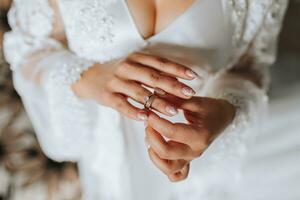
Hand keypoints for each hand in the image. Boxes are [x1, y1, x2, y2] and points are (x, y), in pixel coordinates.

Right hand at [72, 52, 197, 120]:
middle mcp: (127, 68)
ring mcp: (116, 82)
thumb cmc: (119, 73)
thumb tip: (178, 80)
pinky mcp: (107, 96)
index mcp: (136, 58)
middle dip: (173, 86)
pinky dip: (134, 112)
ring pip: (140, 93)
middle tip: (190, 94)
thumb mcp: (135, 66)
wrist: (89, 77)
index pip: (160, 63)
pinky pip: (122, 105)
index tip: (194, 77)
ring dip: (158, 102)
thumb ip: (153, 71)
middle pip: (153, 77)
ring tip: (174, 111)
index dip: (178, 69)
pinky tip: (146, 118)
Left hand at [145, 96, 235, 181]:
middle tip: (148, 122)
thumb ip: (175, 100)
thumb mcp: (196, 101)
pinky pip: (175, 175)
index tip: (149, 112)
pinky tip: (157, 151)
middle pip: (166, 152)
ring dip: (153, 153)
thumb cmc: (211, 109)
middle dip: (151, 136)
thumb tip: (155, 94)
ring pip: (167, 168)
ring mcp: (191, 158)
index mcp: (200, 135)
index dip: (156, 122)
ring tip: (150, 136)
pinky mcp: (188, 161)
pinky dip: (163, 166)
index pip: (171, 132)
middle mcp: (196, 150)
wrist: (222, 118)